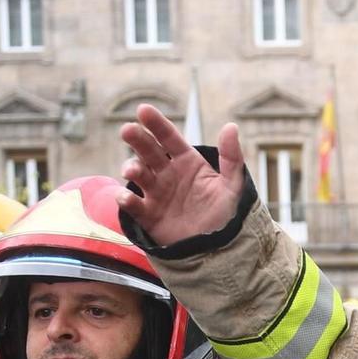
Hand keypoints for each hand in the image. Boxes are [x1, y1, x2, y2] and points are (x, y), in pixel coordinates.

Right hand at [118, 104, 246, 246]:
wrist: (220, 248)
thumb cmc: (227, 213)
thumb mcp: (233, 185)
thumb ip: (232, 157)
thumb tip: (231, 126)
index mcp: (187, 162)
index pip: (169, 138)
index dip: (156, 124)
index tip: (143, 110)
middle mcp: (168, 174)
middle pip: (149, 151)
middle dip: (138, 140)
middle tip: (128, 130)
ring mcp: (156, 193)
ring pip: (139, 175)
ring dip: (132, 168)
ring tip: (133, 169)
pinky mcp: (149, 215)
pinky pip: (133, 205)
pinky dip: (125, 200)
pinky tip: (124, 196)